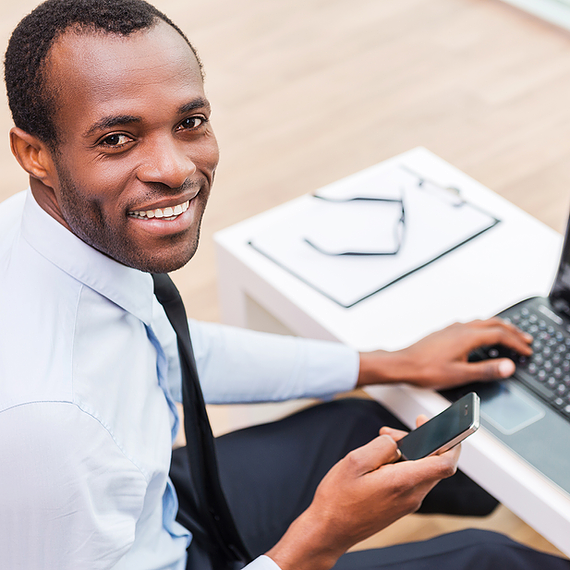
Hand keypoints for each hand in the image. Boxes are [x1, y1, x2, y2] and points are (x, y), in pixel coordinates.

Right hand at [266, 416, 458, 569]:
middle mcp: (411, 495)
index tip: (443, 426)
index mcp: (402, 482)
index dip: (450, 441)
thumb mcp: (355, 461)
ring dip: (409, 452)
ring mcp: (407, 503)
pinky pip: (411, 479)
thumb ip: (381, 447)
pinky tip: (382, 460)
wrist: (329, 530)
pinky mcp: (400, 506)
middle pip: (433, 463)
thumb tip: (397, 442)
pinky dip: (403, 464)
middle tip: (391, 433)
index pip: (444, 463)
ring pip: (421, 470)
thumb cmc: (338, 498)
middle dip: (420, 441)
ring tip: (383, 443)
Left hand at [358, 318, 532, 389]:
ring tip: (507, 334)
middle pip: (493, 324)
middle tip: (525, 339)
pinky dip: (483, 327)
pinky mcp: (444, 332)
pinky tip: (479, 335)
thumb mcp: (460, 375)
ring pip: (481, 322)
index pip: (500, 335)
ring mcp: (451, 329)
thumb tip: (508, 366)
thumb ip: (486, 370)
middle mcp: (460, 329)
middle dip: (512, 331)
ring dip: (498, 327)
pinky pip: (470, 324)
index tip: (526, 351)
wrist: (402, 364)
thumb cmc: (425, 370)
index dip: (516, 343)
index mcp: (467, 336)